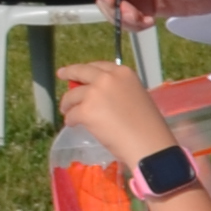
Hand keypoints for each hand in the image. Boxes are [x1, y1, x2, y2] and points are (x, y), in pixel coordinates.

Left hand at [54, 54, 181, 167]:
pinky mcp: (85, 110)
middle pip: (80, 71)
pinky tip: (75, 125)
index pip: (99, 66)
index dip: (87, 69)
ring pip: (71, 96)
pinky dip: (71, 120)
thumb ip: (118, 90)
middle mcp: (108, 78)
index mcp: (124, 73)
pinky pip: (71, 114)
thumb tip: (98, 94)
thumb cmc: (148, 125)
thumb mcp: (136, 97)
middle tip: (62, 75)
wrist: (148, 144)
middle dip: (68, 73)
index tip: (79, 72)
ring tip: (69, 113)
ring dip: (68, 105)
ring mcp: (95, 94)